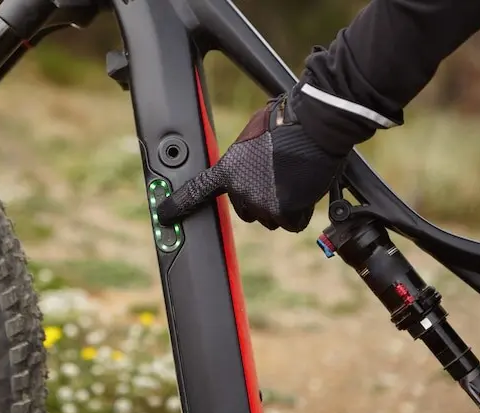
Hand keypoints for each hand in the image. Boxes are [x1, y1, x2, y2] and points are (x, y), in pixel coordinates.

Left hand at [156, 92, 348, 231]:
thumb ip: (243, 156)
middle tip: (279, 180)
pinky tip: (304, 190)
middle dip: (263, 201)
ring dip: (283, 206)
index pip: (197, 190)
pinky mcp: (284, 211)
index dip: (179, 204)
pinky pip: (292, 223)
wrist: (314, 126)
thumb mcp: (252, 135)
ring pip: (271, 219)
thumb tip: (247, 163)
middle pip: (247, 211)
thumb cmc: (287, 123)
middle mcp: (239, 190)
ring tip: (294, 180)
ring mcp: (261, 203)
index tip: (164, 215)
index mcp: (227, 169)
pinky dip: (300, 212)